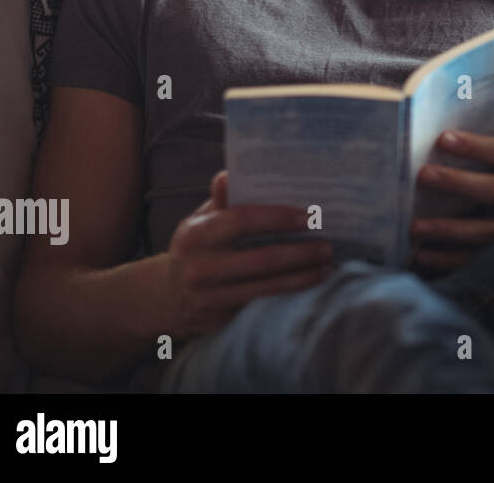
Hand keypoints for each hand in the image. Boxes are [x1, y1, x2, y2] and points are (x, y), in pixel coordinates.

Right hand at [165, 170, 336, 340]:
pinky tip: (310, 284)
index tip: (309, 216)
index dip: (277, 218)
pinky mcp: (222, 318)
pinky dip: (291, 294)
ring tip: (327, 266)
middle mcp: (201, 267)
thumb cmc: (195, 249)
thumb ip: (220, 201)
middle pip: (262, 260)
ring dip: (303, 277)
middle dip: (300, 253)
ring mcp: (211, 297)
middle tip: (327, 245)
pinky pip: (264, 304)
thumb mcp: (199, 222)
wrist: (165, 298)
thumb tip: (229, 174)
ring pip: (267, 287)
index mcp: (196, 235)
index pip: (242, 220)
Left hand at [410, 130, 493, 273]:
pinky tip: (422, 254)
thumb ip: (490, 152)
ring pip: (483, 231)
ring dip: (447, 228)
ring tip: (415, 225)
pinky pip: (476, 259)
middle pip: (493, 190)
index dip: (474, 146)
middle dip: (456, 182)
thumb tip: (442, 140)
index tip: (443, 139)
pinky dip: (448, 259)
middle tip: (423, 175)